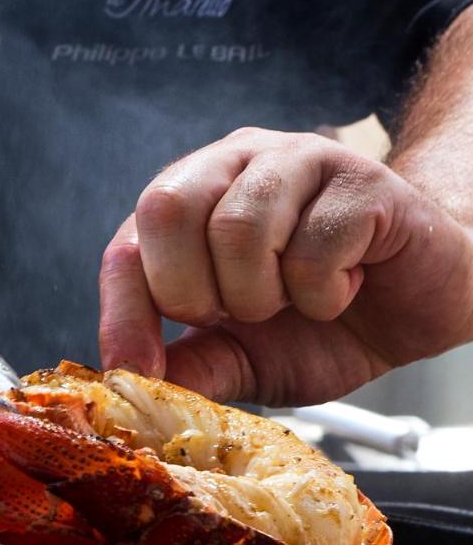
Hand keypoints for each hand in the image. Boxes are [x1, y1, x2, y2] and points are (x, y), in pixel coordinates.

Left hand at [98, 128, 472, 405]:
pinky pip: (313, 245)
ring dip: (264, 294)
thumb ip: (191, 365)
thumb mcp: (244, 358)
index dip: (124, 310)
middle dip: (194, 292)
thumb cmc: (327, 322)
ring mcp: (299, 161)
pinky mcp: (362, 180)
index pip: (126, 244)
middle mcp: (235, 164)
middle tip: (239, 316)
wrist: (421, 309)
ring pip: (237, 227)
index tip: (134, 367)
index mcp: (193, 200)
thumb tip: (129, 383)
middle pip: (166, 209)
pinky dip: (324, 294)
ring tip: (296, 300)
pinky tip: (346, 288)